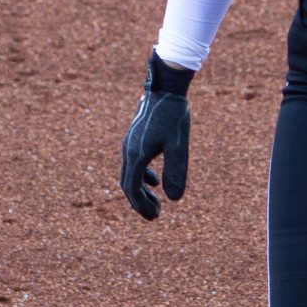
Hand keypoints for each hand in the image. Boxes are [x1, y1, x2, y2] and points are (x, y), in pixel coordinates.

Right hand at [120, 53, 193, 219]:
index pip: (132, 189)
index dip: (142, 206)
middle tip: (155, 216)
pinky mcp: (135, 138)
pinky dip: (141, 177)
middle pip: (128, 185)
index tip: (154, 217)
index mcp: (135, 155)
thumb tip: (174, 200)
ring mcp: (129, 144)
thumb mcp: (179, 145)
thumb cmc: (174, 116)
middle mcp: (128, 151)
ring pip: (129, 175)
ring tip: (157, 203)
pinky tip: (155, 181)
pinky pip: (133, 163)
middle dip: (140, 203)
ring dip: (141, 191)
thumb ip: (176, 171)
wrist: (165, 88)